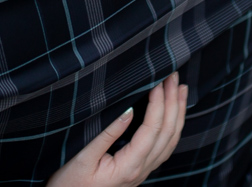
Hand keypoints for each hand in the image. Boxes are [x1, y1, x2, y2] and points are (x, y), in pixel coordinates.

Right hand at [47, 73, 187, 186]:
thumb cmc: (70, 182)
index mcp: (129, 166)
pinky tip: (173, 114)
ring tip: (182, 89)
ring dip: (178, 113)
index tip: (159, 80)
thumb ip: (107, 134)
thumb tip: (129, 110)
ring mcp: (143, 172)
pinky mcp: (140, 170)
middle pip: (167, 133)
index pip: (152, 129)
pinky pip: (165, 147)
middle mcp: (141, 170)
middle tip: (174, 75)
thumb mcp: (84, 157)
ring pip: (170, 141)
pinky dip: (173, 127)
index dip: (158, 103)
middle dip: (173, 102)